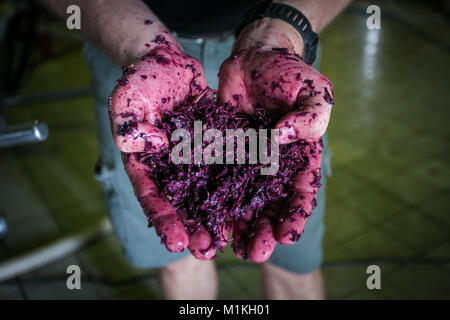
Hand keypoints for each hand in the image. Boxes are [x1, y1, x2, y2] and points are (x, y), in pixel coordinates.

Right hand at [109, 43, 217, 259]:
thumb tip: (152, 145)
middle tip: (207, 250)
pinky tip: (248, 204)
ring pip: (204, 192)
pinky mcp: (212, 146)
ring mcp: (191, 158)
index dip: (163, 220)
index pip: (151, 196)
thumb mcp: (127, 99)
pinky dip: (234, 186)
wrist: (166, 62)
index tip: (176, 242)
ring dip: (215, 215)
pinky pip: (224, 167)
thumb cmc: (141, 79)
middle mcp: (168, 167)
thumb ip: (130, 125)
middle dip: (192, 227)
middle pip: (179, 203)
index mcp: (144, 163)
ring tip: (228, 239)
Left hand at [218, 19, 333, 261]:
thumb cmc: (289, 73)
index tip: (286, 235)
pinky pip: (217, 179)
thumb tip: (281, 143)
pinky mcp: (223, 153)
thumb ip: (308, 119)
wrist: (255, 57)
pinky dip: (212, 199)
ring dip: (237, 225)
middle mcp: (273, 165)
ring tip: (229, 247)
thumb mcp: (313, 90)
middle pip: (270, 204)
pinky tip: (205, 219)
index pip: (301, 191)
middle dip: (263, 230)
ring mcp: (247, 161)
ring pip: (243, 200)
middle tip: (254, 252)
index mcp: (300, 156)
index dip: (296, 214)